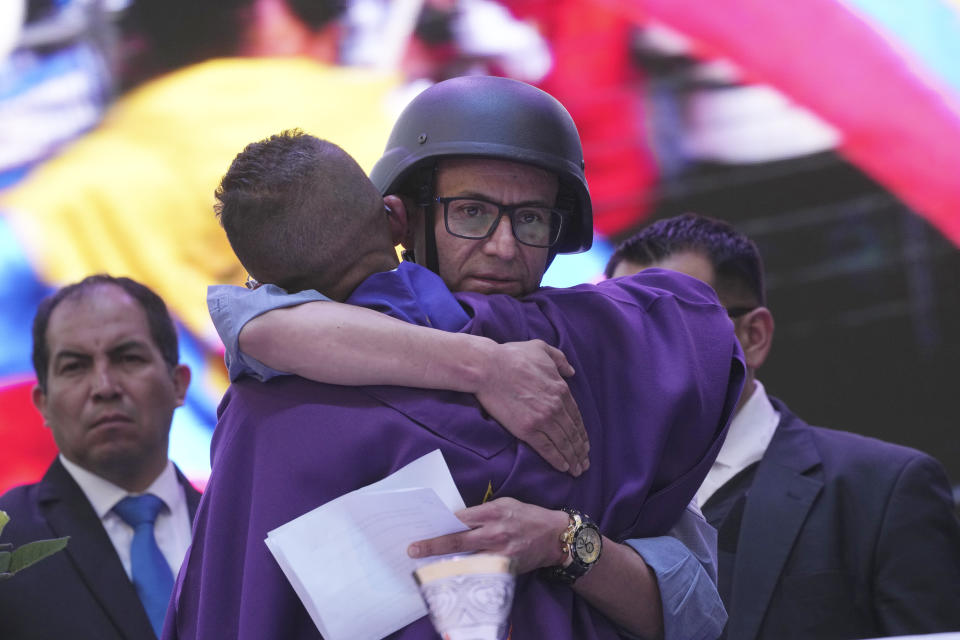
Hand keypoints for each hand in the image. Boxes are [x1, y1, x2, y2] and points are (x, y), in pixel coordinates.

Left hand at [408, 498, 569, 574]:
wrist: (555, 537)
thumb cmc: (527, 516)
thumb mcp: (505, 503)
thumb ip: (481, 512)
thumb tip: (456, 519)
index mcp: (493, 512)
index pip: (459, 519)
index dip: (440, 525)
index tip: (422, 528)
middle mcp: (495, 533)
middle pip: (457, 541)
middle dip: (433, 546)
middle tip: (413, 549)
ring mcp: (499, 553)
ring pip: (465, 560)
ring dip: (445, 562)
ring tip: (426, 564)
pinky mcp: (505, 568)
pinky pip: (480, 571)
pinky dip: (465, 572)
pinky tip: (451, 573)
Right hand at [475, 340, 588, 475]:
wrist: (488, 368)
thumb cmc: (511, 356)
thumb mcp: (540, 348)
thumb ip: (559, 358)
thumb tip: (571, 371)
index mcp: (561, 389)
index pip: (576, 416)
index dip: (582, 433)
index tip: (585, 444)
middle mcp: (556, 406)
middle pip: (573, 433)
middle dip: (580, 450)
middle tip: (585, 463)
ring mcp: (543, 419)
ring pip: (563, 443)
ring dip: (572, 459)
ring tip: (578, 470)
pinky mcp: (527, 430)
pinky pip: (547, 449)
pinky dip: (558, 460)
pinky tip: (564, 468)